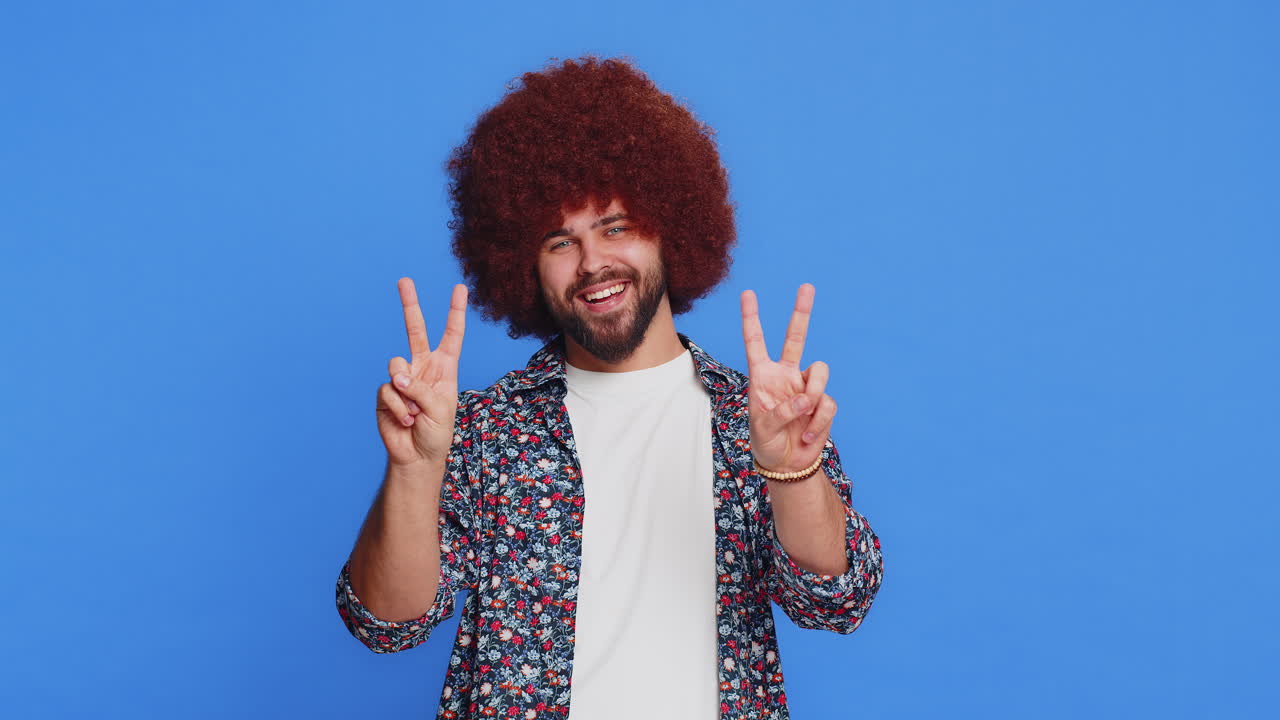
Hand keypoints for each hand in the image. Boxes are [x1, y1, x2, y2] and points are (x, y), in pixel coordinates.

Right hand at [375, 278, 467, 467]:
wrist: (417, 457)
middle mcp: (423, 368)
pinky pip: (388, 391)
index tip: (460, 288)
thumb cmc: (437, 433)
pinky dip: (398, 408)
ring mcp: (402, 379)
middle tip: (404, 280)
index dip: (456, 312)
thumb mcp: (440, 409)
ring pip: (396, 365)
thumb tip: (396, 376)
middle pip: (415, 330)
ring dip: (407, 392)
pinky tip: (406, 421)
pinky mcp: (386, 393)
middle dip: (409, 304)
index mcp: (444, 368)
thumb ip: (420, 388)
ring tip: (415, 412)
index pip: (451, 335)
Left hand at [740, 284, 836, 473]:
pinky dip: (819, 421)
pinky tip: (809, 435)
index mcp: (762, 376)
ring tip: (804, 416)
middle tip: (806, 286)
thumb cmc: (767, 443)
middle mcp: (785, 375)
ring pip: (820, 372)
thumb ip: (780, 411)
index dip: (752, 318)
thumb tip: (805, 398)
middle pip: (796, 337)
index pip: (756, 342)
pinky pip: (827, 402)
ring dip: (814, 394)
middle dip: (801, 312)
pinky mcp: (822, 403)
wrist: (788, 464)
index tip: (748, 293)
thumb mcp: (763, 429)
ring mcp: (806, 387)